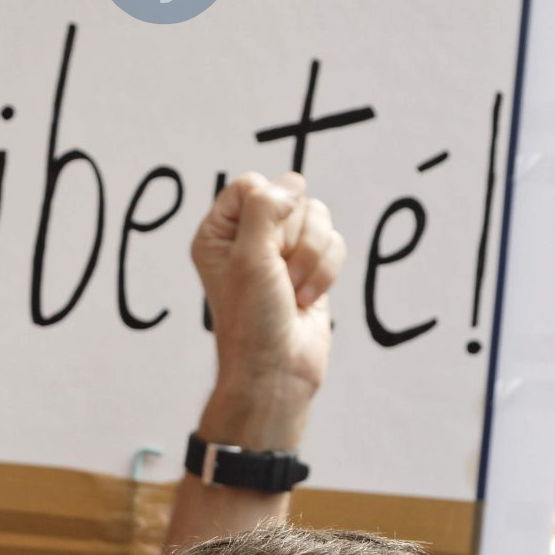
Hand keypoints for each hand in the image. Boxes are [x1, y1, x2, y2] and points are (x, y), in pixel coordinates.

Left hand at [191, 170, 344, 450]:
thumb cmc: (252, 321)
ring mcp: (284, 252)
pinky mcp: (312, 267)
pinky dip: (326, 272)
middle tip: (278, 275)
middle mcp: (251, 237)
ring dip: (312, 258)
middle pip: (292, 198)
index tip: (262, 247)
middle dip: (294, 239)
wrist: (278, 370)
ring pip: (319, 218)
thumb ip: (265, 208)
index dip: (268, 209)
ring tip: (293, 290)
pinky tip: (306, 300)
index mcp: (220, 232)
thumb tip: (292, 184)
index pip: (252, 184)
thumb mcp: (248, 258)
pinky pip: (334, 243)